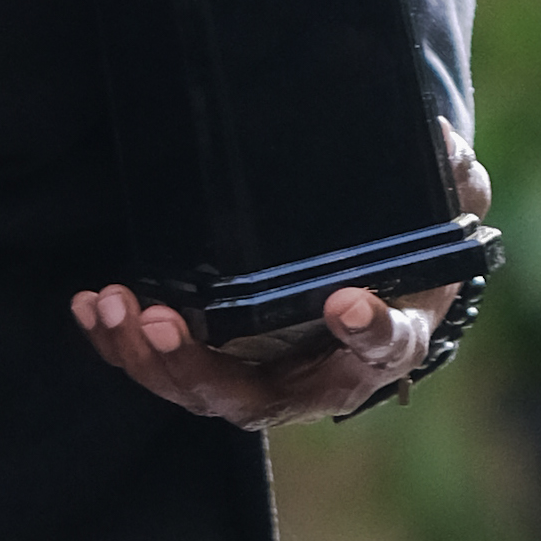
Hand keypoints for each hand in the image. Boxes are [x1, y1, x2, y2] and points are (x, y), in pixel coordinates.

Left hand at [70, 154, 493, 425]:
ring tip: (113, 307)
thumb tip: (442, 143)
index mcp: (386, 343)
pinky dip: (123, 346)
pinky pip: (167, 370)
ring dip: (148, 358)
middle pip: (256, 398)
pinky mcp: (220, 368)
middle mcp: (320, 379)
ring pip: (201, 393)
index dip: (369, 333)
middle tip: (160, 320)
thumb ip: (449, 180)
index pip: (385, 348)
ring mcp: (263, 382)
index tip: (346, 306)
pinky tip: (91, 307)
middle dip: (200, 365)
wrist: (381, 294)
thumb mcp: (442, 211)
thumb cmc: (411, 254)